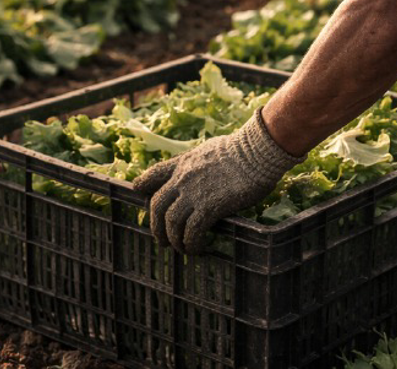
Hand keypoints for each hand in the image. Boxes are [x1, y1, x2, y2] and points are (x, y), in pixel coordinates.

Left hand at [133, 108, 300, 252]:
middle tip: (163, 239)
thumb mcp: (212, 149)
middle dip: (156, 226)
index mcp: (183, 162)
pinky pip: (192, 231)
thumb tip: (206, 171)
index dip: (143, 186)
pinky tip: (198, 248)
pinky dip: (191, 243)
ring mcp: (194, 193)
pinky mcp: (209, 207)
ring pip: (170, 223)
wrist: (257, 150)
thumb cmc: (244, 148)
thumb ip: (201, 163)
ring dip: (174, 240)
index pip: (154, 174)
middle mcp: (183, 178)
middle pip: (156, 206)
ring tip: (183, 248)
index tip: (139, 193)